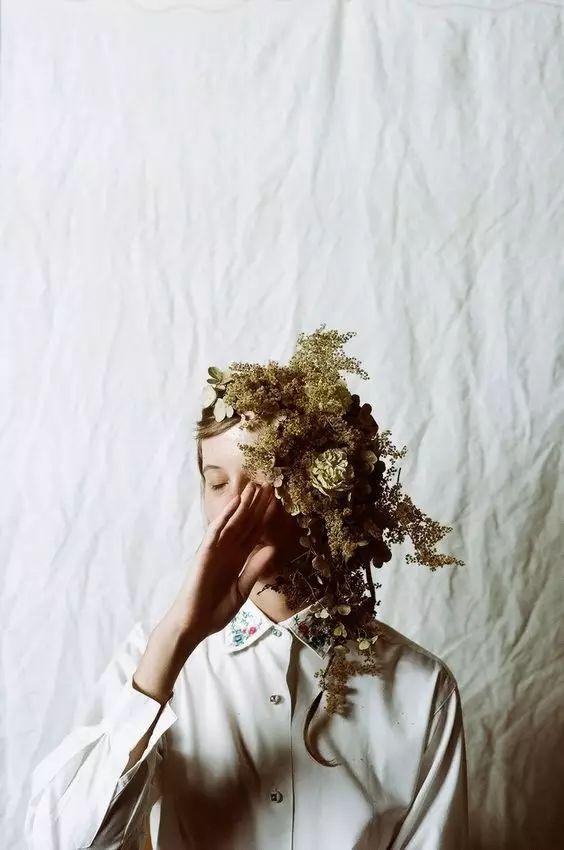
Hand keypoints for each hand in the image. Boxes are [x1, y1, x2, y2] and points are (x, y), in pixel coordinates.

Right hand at [169, 481, 277, 641]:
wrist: (194, 624)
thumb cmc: (215, 610)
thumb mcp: (242, 590)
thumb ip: (255, 568)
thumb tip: (272, 547)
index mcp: (238, 559)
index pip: (255, 533)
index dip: (265, 517)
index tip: (277, 500)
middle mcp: (228, 550)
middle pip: (245, 522)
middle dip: (257, 504)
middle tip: (269, 484)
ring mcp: (216, 550)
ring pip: (232, 521)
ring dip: (243, 503)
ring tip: (254, 485)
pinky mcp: (205, 552)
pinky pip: (216, 530)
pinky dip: (225, 515)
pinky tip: (235, 501)